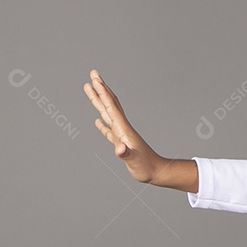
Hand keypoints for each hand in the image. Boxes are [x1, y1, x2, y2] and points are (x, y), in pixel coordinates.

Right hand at [83, 69, 168, 183]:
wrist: (157, 172)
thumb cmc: (146, 168)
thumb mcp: (135, 161)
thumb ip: (126, 154)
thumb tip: (119, 148)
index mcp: (123, 130)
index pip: (111, 107)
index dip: (102, 93)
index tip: (94, 79)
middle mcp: (122, 129)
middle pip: (109, 104)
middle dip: (100, 89)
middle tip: (93, 73)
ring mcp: (121, 135)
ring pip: (108, 113)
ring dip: (99, 100)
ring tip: (89, 89)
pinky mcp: (121, 143)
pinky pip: (109, 129)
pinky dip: (102, 124)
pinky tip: (97, 121)